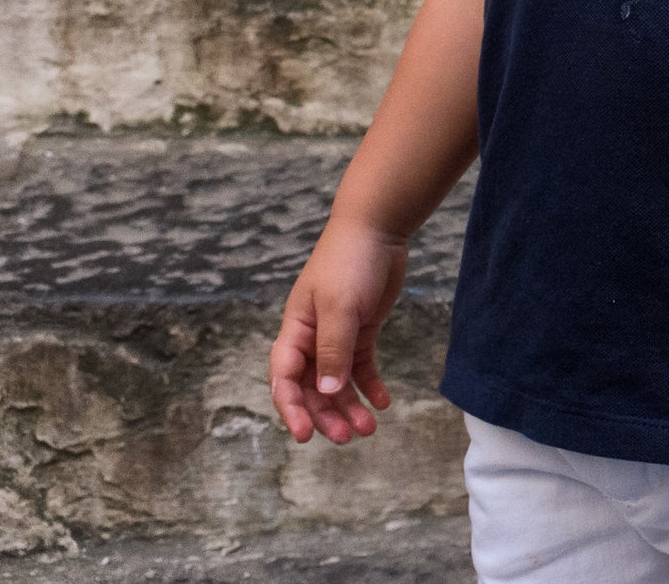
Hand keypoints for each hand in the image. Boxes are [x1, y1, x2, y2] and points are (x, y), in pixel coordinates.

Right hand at [270, 220, 408, 444]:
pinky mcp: (362, 330)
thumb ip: (333, 350)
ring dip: (350, 406)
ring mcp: (337, 336)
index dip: (291, 409)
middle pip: (312, 388)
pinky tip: (383, 403)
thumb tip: (324, 391)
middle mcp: (312, 339)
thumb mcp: (339, 307)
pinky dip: (370, 386)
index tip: (304, 436)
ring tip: (369, 429)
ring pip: (338, 382)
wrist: (378, 230)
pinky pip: (361, 366)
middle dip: (326, 415)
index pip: (284, 379)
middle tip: (347, 438)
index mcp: (296, 332)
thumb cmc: (349, 263)